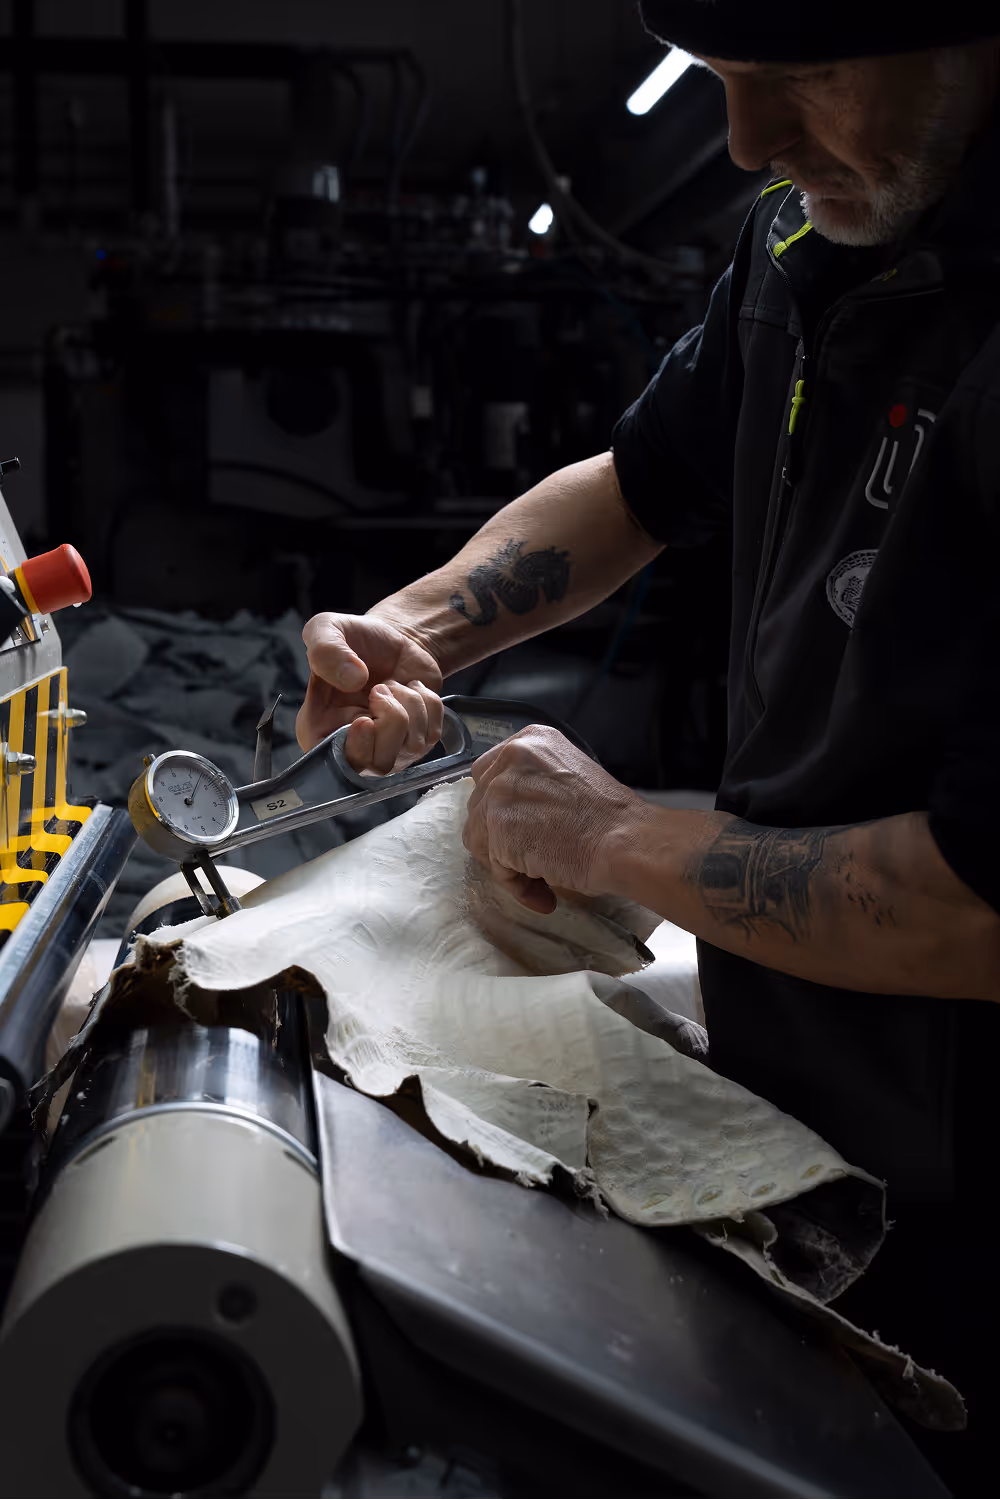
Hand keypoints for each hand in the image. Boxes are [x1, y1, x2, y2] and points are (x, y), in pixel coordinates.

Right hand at [295, 612, 444, 773]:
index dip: (357, 749)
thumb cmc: (355, 639)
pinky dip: (427, 704)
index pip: (337, 765)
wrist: (393, 637)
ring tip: (393, 683)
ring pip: (410, 748)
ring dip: (410, 704)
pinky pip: (432, 733)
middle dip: (391, 720)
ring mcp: (387, 747)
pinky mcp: (416, 739)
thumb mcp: (327, 628)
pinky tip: (410, 689)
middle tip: (382, 688)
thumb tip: (353, 679)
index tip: (365, 718)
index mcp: (318, 728)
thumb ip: (326, 650)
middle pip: (378, 764)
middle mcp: (352, 745)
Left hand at [463, 725, 646, 912]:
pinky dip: (516, 883)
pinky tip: (544, 890)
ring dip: (508, 862)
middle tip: (532, 857)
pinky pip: (493, 865)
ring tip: (543, 878)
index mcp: (531, 739)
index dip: (503, 808)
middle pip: (480, 804)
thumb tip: (513, 815)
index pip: (492, 774)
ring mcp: (500, 790)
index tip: (522, 830)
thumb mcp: (569, 777)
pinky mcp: (496, 826)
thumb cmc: (612, 819)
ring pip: (480, 836)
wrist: (627, 841)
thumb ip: (536, 785)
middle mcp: (511, 756)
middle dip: (499, 835)